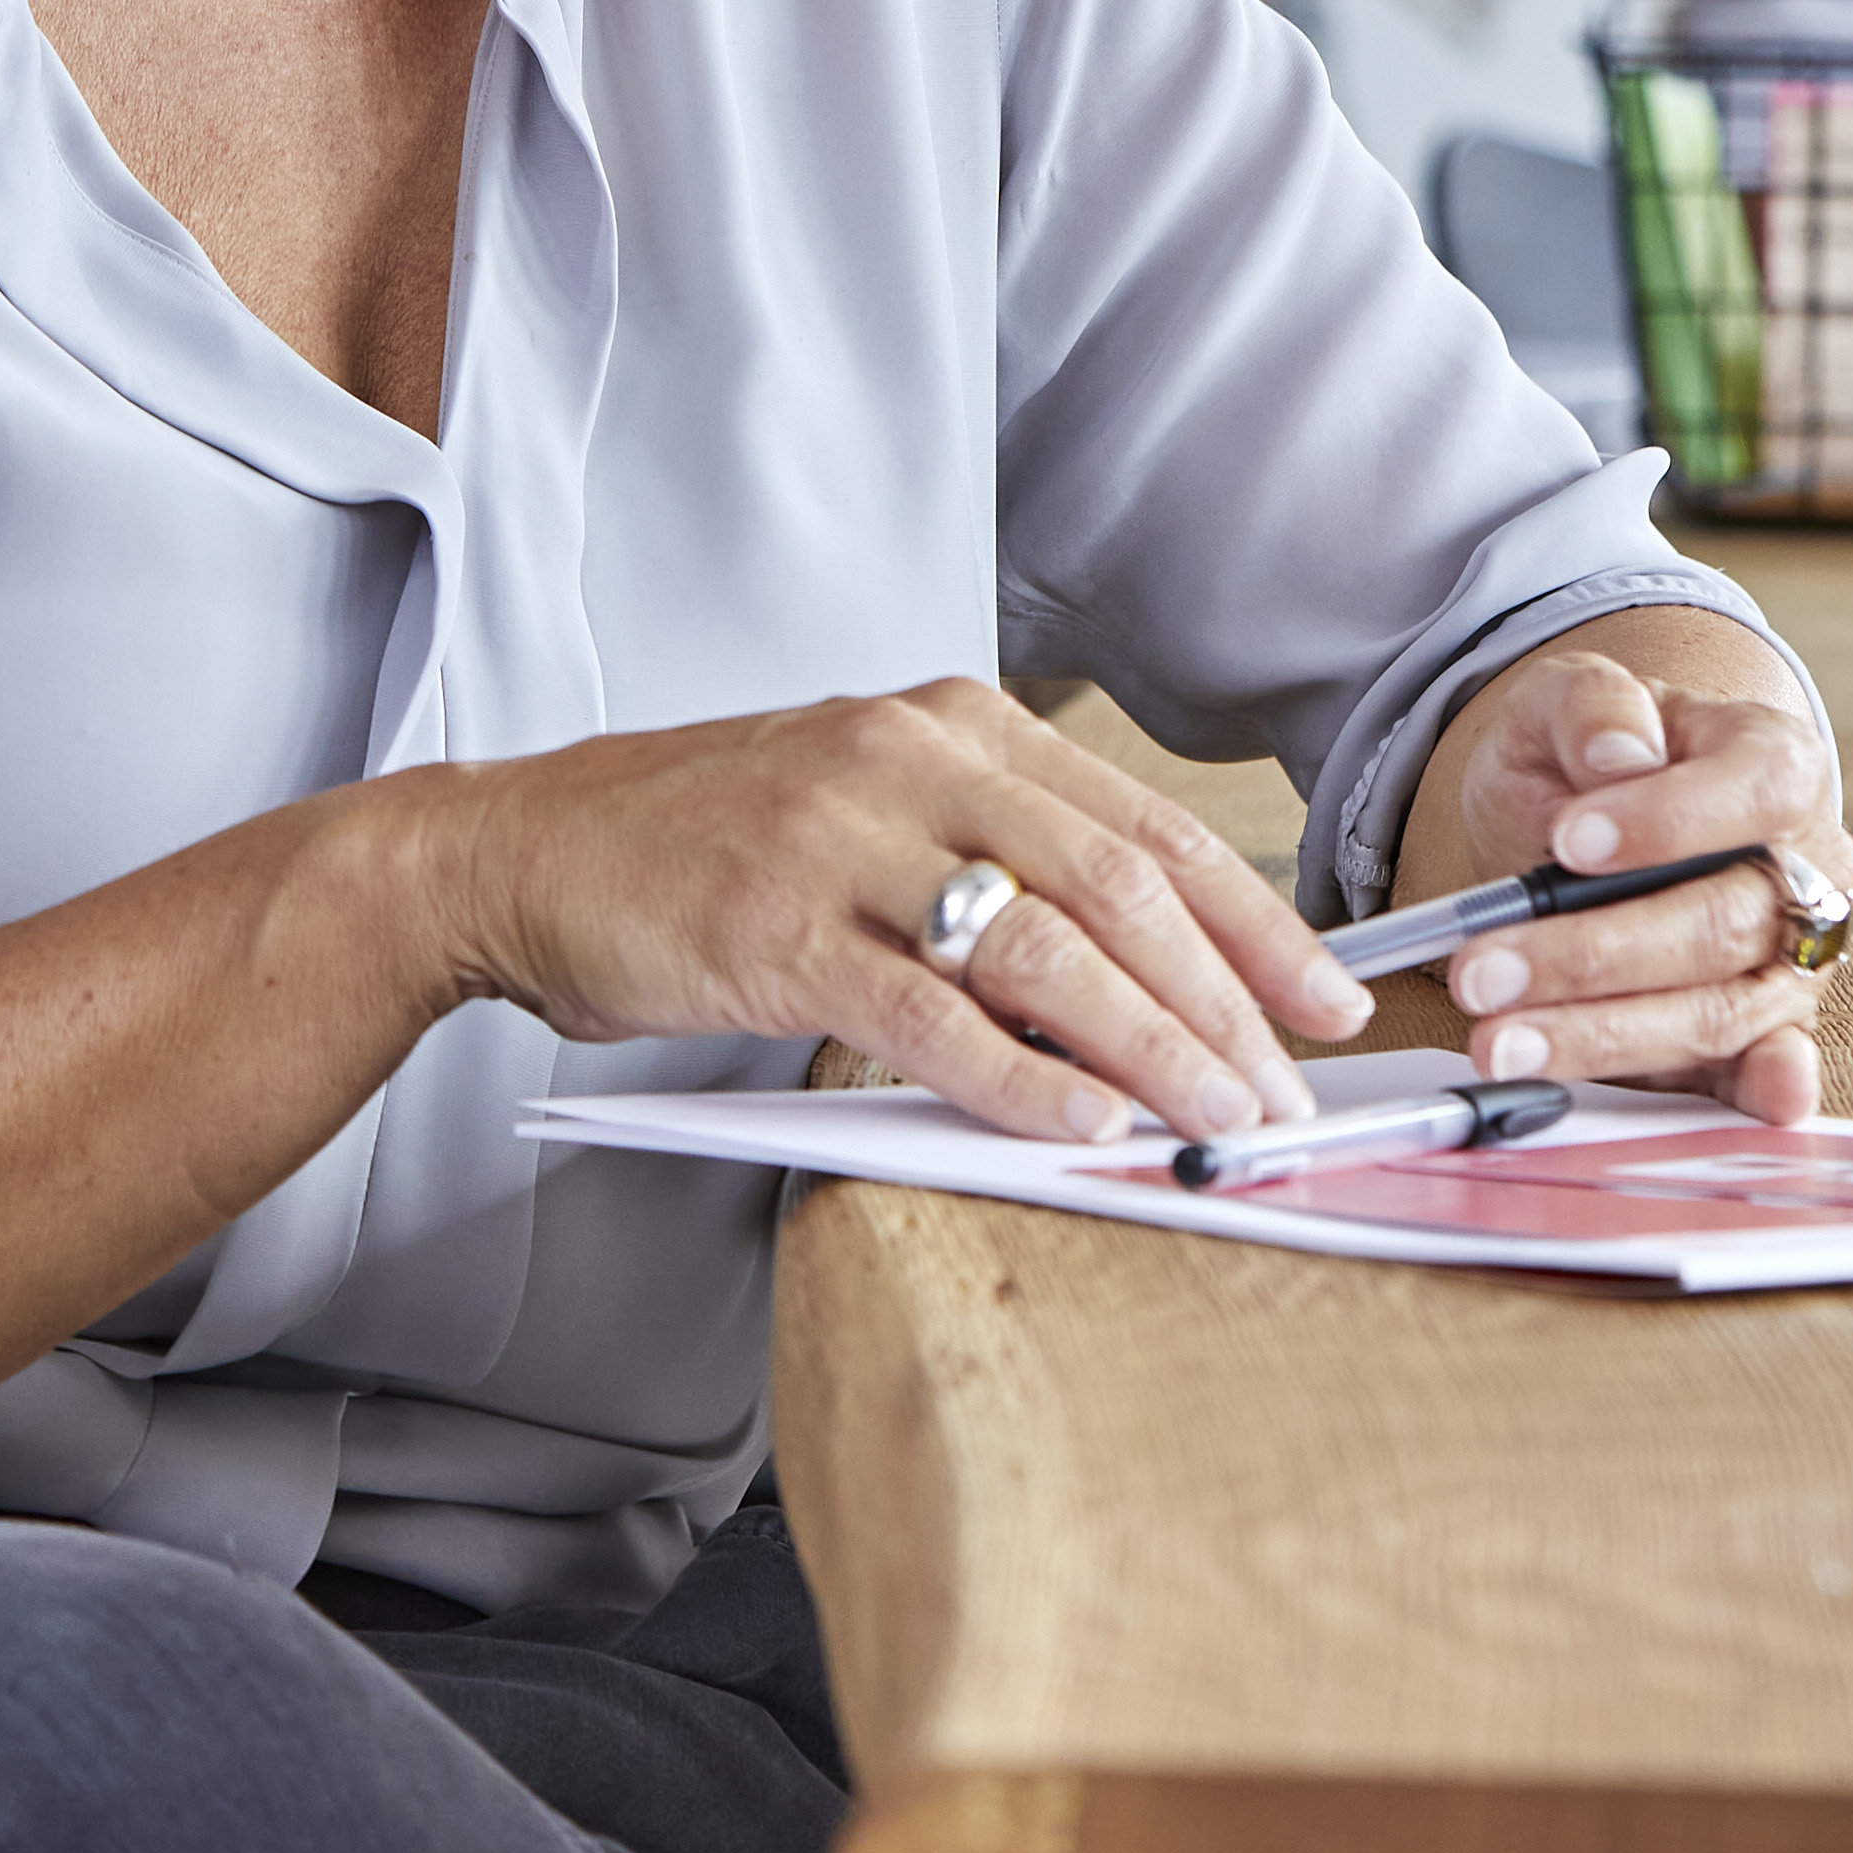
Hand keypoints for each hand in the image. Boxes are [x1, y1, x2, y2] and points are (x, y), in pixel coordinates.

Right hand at [395, 680, 1369, 1148]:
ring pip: (1046, 952)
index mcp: (952, 719)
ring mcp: (842, 841)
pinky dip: (1023, 1086)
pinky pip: (933, 1020)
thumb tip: (1142, 983)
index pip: (1144, 828)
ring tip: (1216, 1125)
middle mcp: (911, 760)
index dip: (1254, 923)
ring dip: (1153, 1051)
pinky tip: (1084, 1133)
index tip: (1331, 1000)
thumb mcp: (869, 812)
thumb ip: (992, 868)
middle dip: (1228, 1001)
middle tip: (1287, 1094)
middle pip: (1120, 887)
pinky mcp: (778, 931)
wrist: (521, 851)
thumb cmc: (703, 845)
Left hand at [1399, 629, 1850, 1126]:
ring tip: (1498, 1038)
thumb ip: (1592, 705)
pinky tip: (1755, 1107)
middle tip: (1484, 968)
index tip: (1569, 841)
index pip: (1754, 789)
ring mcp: (1787, 962)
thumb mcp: (1561, 703)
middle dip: (1595, 952)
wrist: (1583, 826)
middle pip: (1722, 921)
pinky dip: (1760, 1091)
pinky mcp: (1760, 1034)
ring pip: (1716, 1008)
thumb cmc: (1587, 765)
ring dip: (1603, 1032)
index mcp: (1774, 765)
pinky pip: (1763, 1068)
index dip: (1671, 820)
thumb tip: (1619, 754)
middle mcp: (1804, 871)